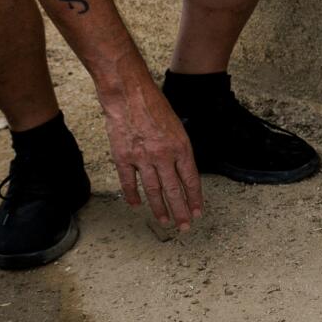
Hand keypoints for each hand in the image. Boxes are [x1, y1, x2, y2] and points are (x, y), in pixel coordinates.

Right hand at [99, 73, 202, 229]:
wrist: (128, 94)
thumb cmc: (154, 106)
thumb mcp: (177, 126)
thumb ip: (179, 150)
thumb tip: (182, 171)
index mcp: (181, 147)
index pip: (191, 180)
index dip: (194, 198)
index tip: (197, 212)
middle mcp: (164, 156)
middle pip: (174, 190)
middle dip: (181, 211)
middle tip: (185, 227)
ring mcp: (142, 158)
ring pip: (153, 191)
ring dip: (160, 208)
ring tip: (165, 221)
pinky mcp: (123, 157)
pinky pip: (129, 182)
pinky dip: (133, 196)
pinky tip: (137, 206)